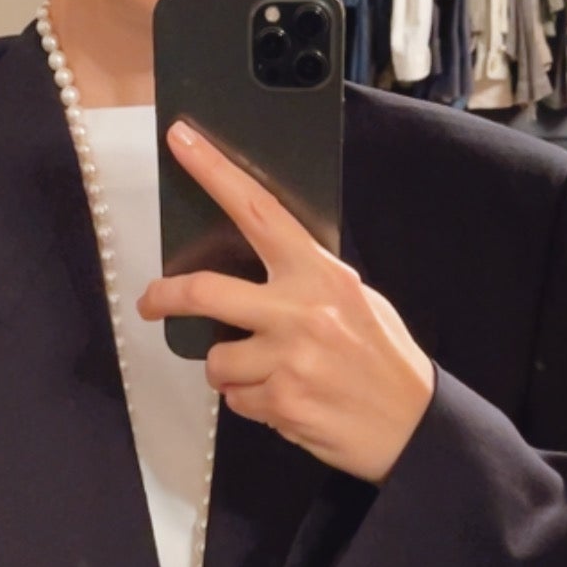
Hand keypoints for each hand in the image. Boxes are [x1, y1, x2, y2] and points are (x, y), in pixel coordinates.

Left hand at [136, 121, 434, 484]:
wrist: (414, 425)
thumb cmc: (384, 360)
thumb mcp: (356, 301)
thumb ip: (307, 283)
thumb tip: (255, 273)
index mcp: (320, 274)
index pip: (258, 210)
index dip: (214, 172)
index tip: (181, 141)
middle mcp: (300, 311)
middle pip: (204, 291)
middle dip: (164, 298)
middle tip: (152, 303)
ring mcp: (288, 359)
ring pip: (217, 361)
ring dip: (232, 372)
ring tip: (273, 376)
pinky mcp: (281, 403)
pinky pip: (237, 400)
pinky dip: (254, 403)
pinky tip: (289, 401)